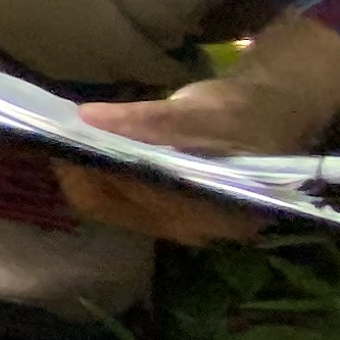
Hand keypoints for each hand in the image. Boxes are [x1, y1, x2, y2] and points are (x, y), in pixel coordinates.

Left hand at [57, 14, 339, 243]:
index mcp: (209, 212)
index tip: (61, 139)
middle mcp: (195, 231)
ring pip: (117, 209)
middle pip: (115, 209)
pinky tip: (100, 156)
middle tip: (60, 139)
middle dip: (83, 174)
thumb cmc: (244, 111)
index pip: (127, 199)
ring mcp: (186, 227)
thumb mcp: (200, 109)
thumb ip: (148, 121)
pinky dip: (109, 180)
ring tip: (75, 145)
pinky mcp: (178, 216)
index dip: (88, 170)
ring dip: (92, 178)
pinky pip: (128, 205)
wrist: (278, 113)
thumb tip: (90, 119)